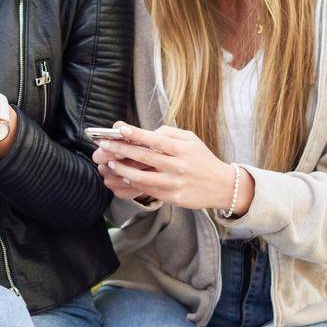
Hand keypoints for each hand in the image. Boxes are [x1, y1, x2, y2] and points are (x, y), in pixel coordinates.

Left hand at [95, 123, 248, 212]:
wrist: (222, 186)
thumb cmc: (202, 159)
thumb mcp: (191, 140)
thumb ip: (169, 133)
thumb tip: (146, 132)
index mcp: (181, 149)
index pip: (155, 139)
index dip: (136, 134)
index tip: (119, 129)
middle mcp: (178, 166)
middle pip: (144, 157)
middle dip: (121, 150)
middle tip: (104, 145)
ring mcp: (175, 183)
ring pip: (142, 177)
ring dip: (123, 170)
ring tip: (111, 163)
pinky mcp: (173, 197)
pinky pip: (148, 190)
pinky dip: (133, 183)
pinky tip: (124, 176)